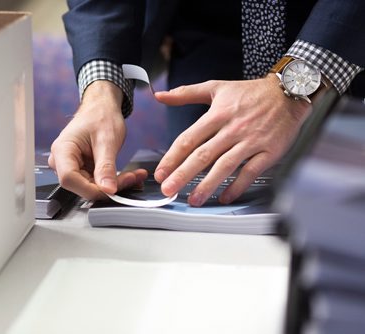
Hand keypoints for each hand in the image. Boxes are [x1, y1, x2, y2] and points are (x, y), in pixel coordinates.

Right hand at [49, 80, 146, 199]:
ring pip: (91, 187)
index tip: (114, 189)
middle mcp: (61, 161)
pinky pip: (96, 183)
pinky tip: (129, 176)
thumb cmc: (101, 116)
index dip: (92, 188)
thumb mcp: (107, 140)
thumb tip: (109, 190)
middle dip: (109, 187)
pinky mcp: (81, 170)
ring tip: (134, 176)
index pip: (70, 179)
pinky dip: (114, 181)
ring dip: (115, 185)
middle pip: (81, 186)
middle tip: (133, 178)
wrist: (102, 108)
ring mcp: (70, 166)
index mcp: (62, 150)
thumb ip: (106, 167)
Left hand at [153, 74, 311, 205]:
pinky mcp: (268, 151)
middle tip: (168, 189)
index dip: (172, 157)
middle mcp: (232, 129)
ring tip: (194, 199)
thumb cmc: (250, 93)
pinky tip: (225, 197)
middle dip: (183, 174)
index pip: (189, 139)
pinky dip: (238, 186)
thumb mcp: (216, 87)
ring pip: (225, 166)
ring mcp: (251, 141)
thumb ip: (186, 93)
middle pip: (203, 155)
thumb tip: (160, 95)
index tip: (160, 172)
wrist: (289, 92)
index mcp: (217, 114)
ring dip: (208, 185)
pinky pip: (251, 172)